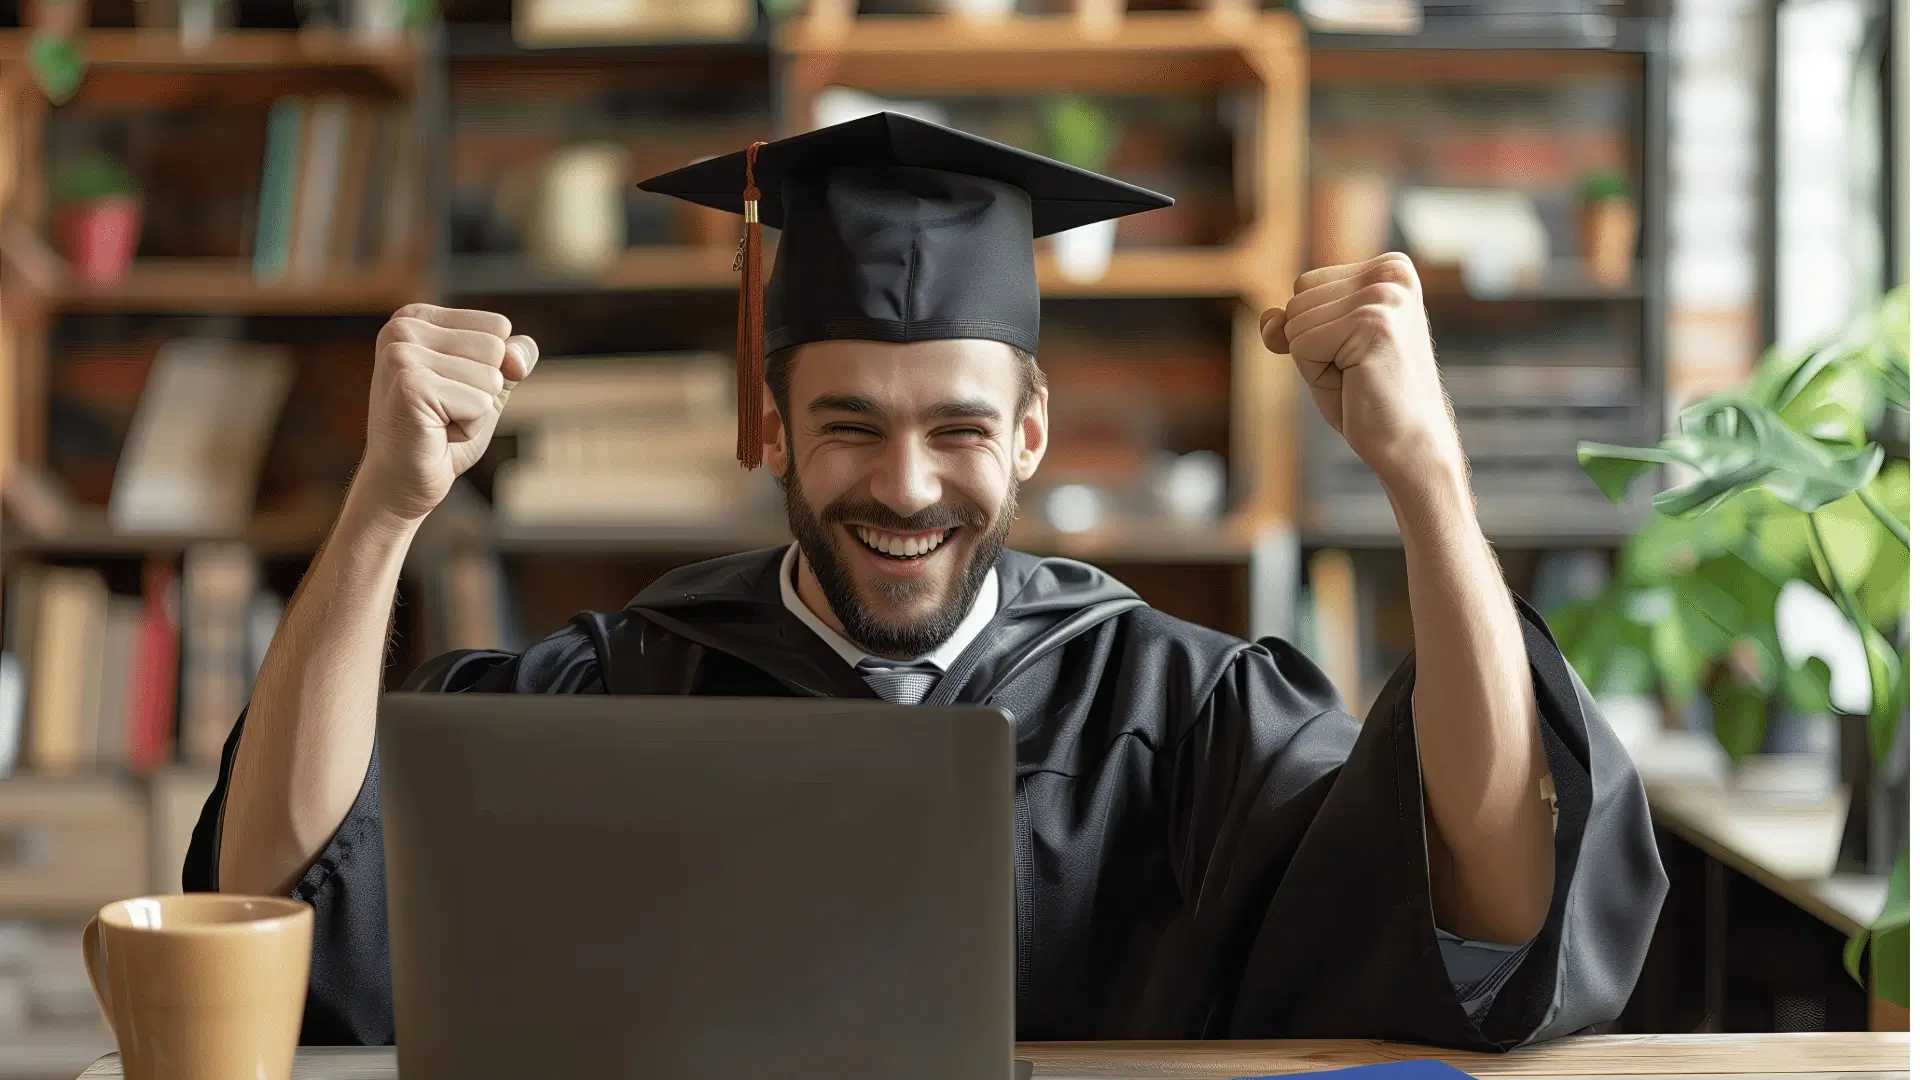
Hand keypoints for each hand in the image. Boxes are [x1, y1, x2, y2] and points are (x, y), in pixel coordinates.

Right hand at [356, 304, 538, 521]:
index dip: (489, 369)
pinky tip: (436, 434)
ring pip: (491, 377)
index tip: (449, 390)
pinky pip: (480, 404)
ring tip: (439, 422)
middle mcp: (402, 328)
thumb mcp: (488, 384)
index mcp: (416, 317)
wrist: (403, 481)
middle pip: (496, 348)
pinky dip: (468, 429)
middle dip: (482, 391)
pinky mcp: (410, 386)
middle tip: (444, 411)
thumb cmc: (443, 432)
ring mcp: (401, 355)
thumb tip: (519, 358)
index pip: (498, 327)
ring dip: (475, 412)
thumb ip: (513, 358)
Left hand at [1261, 253, 1462, 484]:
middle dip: (1313, 346)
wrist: (1409, 445)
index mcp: (1390, 267)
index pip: (1304, 285)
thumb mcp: (1320, 350)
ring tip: (1360, 377)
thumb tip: (1269, 318)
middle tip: (1359, 371)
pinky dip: (1316, 375)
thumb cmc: (1367, 398)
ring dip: (1315, 362)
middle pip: (1297, 300)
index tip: (1359, 354)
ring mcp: (1385, 296)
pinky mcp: (1373, 323)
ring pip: (1295, 323)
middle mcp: (1392, 272)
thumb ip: (1290, 322)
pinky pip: (1300, 345)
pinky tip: (1357, 383)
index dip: (1316, 331)